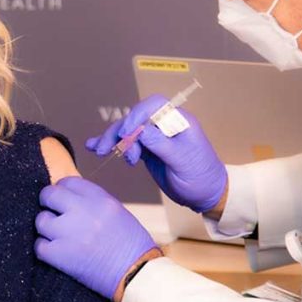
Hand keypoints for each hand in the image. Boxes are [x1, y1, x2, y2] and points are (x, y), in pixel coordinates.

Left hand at [35, 177, 157, 300]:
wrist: (137, 274)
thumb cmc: (132, 245)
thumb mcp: (117, 212)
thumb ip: (93, 202)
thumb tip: (70, 200)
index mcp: (100, 199)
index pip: (68, 182)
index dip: (62, 190)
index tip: (62, 200)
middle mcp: (83, 211)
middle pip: (49, 195)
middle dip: (48, 203)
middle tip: (52, 213)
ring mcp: (69, 232)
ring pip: (41, 220)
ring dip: (46, 228)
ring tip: (56, 236)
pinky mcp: (61, 255)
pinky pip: (39, 246)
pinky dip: (44, 248)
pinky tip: (55, 251)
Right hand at [86, 95, 227, 212]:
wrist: (206, 195)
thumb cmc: (201, 177)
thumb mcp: (183, 162)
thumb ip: (162, 145)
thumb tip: (140, 132)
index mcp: (179, 121)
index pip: (154, 106)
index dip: (137, 115)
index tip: (126, 133)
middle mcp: (165, 125)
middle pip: (136, 118)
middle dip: (119, 131)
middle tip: (107, 149)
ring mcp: (155, 137)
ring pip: (128, 131)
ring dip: (112, 139)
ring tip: (100, 151)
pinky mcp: (148, 150)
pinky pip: (127, 143)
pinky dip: (112, 145)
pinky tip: (94, 146)